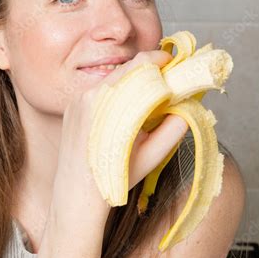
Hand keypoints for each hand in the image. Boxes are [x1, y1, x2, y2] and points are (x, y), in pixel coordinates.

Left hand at [52, 50, 188, 222]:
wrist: (77, 197)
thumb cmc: (116, 178)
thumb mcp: (153, 153)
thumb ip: (175, 126)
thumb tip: (188, 104)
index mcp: (112, 102)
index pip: (140, 65)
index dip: (160, 60)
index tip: (173, 62)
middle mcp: (91, 95)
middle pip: (126, 69)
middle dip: (147, 71)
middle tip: (165, 80)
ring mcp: (77, 100)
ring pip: (111, 80)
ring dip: (130, 82)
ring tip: (145, 99)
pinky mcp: (70, 107)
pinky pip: (97, 91)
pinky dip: (114, 94)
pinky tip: (123, 111)